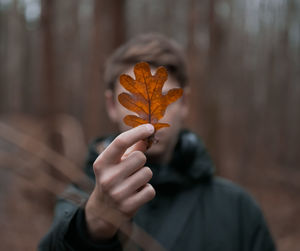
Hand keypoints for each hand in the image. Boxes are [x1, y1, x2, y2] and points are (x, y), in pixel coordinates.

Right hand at [85, 124, 155, 240]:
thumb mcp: (116, 162)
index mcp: (102, 163)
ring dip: (144, 176)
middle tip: (132, 169)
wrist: (104, 210)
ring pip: (147, 173)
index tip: (150, 127)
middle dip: (140, 161)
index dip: (137, 132)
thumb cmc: (113, 178)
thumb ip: (132, 147)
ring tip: (133, 182)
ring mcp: (117, 193)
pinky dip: (146, 190)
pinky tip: (136, 194)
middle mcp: (108, 177)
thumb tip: (150, 131)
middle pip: (140, 157)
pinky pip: (150, 190)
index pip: (120, 142)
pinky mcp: (128, 206)